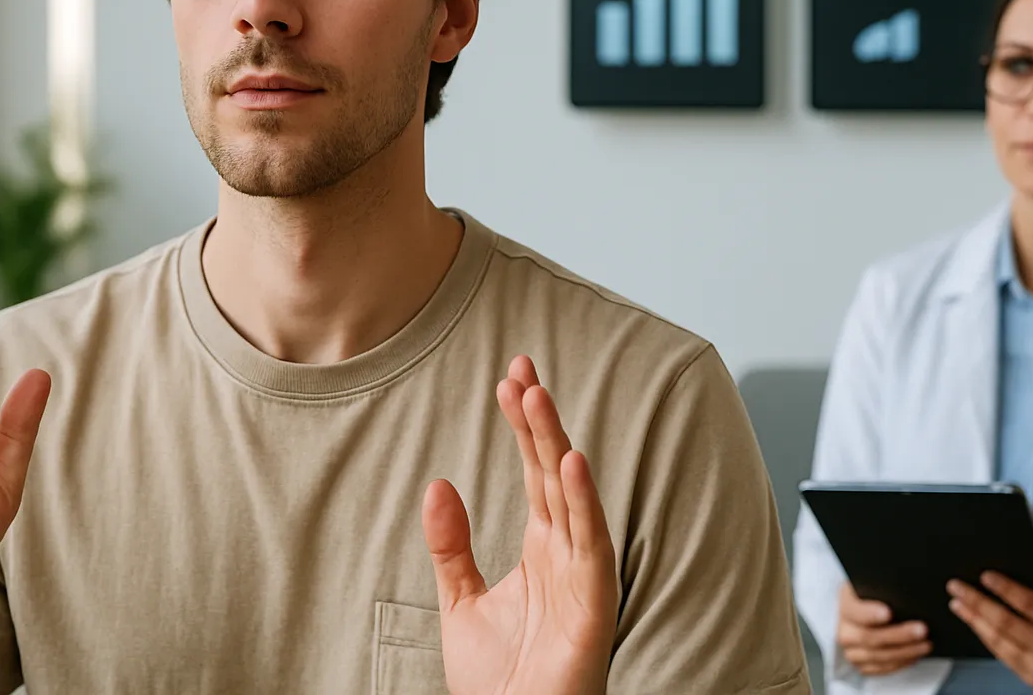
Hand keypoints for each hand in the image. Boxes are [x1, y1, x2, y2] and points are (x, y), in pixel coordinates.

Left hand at [423, 355, 616, 694]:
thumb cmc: (499, 683)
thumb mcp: (461, 603)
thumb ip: (451, 547)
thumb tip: (439, 485)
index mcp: (542, 549)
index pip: (535, 472)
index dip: (524, 425)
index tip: (510, 378)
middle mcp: (567, 553)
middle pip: (553, 472)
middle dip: (539, 419)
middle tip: (521, 368)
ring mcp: (583, 575)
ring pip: (572, 496)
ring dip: (556, 444)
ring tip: (537, 396)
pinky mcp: (593, 603)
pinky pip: (591, 543)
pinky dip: (583, 501)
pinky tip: (569, 460)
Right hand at [835, 583, 930, 675]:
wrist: (863, 610)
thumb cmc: (874, 596)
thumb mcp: (876, 585)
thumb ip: (887, 587)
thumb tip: (913, 589)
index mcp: (846, 603)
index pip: (854, 610)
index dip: (869, 613)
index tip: (888, 613)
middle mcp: (845, 629)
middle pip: (869, 637)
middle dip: (898, 635)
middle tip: (921, 630)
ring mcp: (851, 650)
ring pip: (877, 656)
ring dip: (904, 652)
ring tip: (925, 644)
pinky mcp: (861, 664)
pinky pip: (881, 668)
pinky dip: (900, 663)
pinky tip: (915, 654)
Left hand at [947, 562, 1032, 687]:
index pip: (1028, 604)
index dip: (1004, 589)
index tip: (984, 575)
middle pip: (1006, 624)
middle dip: (977, 603)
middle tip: (955, 587)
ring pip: (1000, 643)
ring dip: (974, 621)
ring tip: (957, 604)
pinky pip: (1004, 656)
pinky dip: (987, 639)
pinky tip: (974, 623)